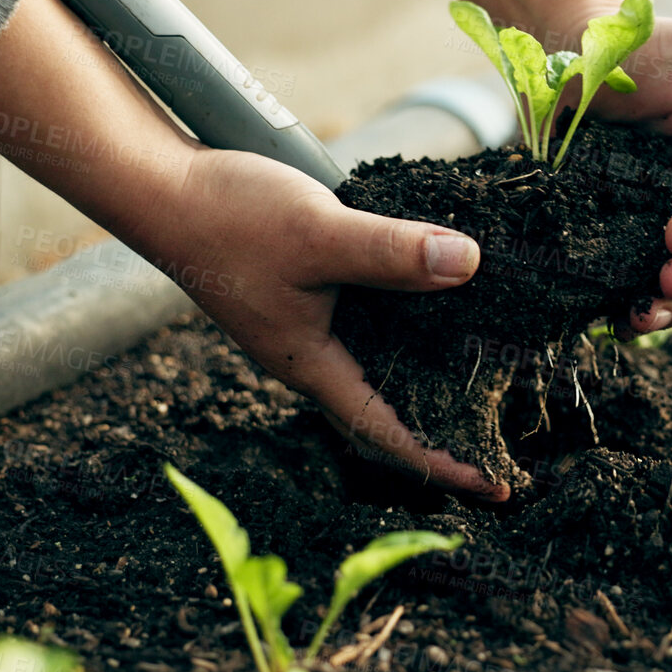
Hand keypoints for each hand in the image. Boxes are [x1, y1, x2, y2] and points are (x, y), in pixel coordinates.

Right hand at [150, 147, 508, 500]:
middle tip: (508, 439)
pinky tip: (443, 294)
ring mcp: (307, 322)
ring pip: (382, 359)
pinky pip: (371, 314)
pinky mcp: (307, 286)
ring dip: (433, 370)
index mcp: (312, 364)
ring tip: (491, 376)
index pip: (389, 433)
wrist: (163, 186)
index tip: (498, 486)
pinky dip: (412, 315)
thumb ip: (392, 252)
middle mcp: (312, 354)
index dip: (444, 463)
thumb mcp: (320, 234)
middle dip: (447, 426)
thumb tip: (468, 264)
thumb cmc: (228, 218)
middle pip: (390, 407)